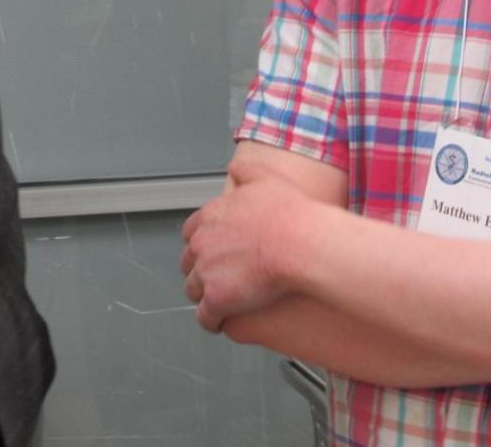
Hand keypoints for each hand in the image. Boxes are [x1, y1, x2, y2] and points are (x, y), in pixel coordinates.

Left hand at [181, 160, 315, 332]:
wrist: (302, 244)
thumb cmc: (291, 214)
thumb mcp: (266, 178)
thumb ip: (245, 171)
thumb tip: (235, 169)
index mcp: (211, 216)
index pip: (190, 232)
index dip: (201, 243)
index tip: (211, 249)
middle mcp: (202, 244)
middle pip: (188, 262)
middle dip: (200, 270)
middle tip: (217, 277)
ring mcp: (207, 273)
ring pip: (193, 290)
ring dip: (204, 296)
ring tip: (220, 301)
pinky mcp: (217, 300)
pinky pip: (205, 317)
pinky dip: (212, 321)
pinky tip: (221, 322)